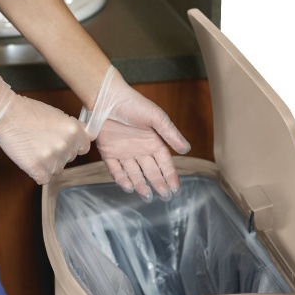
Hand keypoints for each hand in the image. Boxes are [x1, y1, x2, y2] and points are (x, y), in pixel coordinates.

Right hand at [0, 92, 89, 184]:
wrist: (6, 115)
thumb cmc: (29, 111)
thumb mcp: (58, 114)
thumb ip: (72, 128)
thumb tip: (82, 136)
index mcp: (74, 131)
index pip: (84, 147)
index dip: (74, 146)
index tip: (66, 143)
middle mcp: (66, 146)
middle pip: (69, 159)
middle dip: (59, 153)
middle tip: (43, 143)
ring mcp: (52, 159)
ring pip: (57, 170)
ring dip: (48, 164)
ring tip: (34, 149)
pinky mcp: (38, 169)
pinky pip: (44, 178)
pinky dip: (37, 172)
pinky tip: (30, 160)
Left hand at [90, 68, 190, 201]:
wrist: (107, 97)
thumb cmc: (134, 104)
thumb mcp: (157, 117)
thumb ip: (170, 134)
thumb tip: (187, 150)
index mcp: (153, 142)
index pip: (165, 163)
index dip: (170, 175)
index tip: (175, 188)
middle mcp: (140, 151)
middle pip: (151, 171)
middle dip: (158, 184)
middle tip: (164, 196)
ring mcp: (124, 153)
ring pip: (134, 174)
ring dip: (141, 185)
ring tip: (147, 195)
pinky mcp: (108, 153)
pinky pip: (116, 169)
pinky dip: (121, 178)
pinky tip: (129, 186)